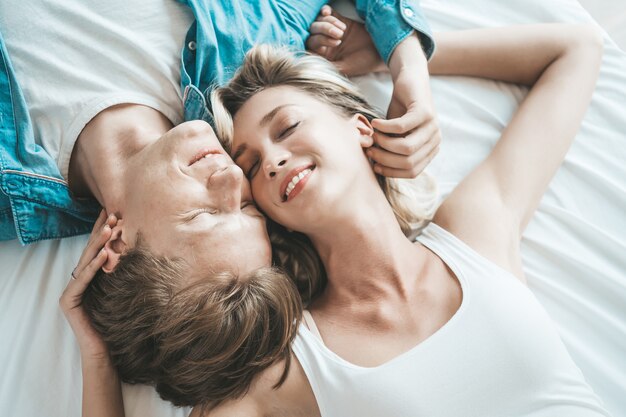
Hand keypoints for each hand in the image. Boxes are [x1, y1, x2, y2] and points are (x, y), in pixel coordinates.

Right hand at [59, 210, 116, 359]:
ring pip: (86, 262)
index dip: (103, 230)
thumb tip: (143, 250)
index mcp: (90, 277)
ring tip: (109, 229)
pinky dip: (93, 266)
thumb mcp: (123, 289)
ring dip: (98, 244)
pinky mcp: (68, 301)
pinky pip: (83, 280)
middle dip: (101, 231)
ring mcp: (71, 290)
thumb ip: (123, 272)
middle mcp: (78, 281)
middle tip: (112, 213)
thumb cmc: (120, 321)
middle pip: (90, 251)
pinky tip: (102, 255)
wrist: (107, 350)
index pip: (97, 249)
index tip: (114, 213)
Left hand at [306, 5, 385, 75]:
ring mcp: (332, 31)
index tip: (330, 46)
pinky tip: (327, 12)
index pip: (310, 46)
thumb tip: (310, 63)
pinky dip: (325, 11)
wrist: (380, 52)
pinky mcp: (340, 21)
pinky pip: (328, 13)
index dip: (317, 43)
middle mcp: (325, 43)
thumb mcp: (345, 68)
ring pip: (320, 21)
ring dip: (328, 23)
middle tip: (339, 38)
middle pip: (313, 32)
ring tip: (342, 31)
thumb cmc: (363, 63)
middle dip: (324, 32)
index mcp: (324, 55)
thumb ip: (328, 65)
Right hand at [369, 34, 440, 177]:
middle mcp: (435, 140)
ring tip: (373, 135)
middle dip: (385, 158)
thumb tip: (376, 167)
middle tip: (370, 149)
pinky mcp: (425, 112)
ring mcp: (433, 126)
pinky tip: (375, 122)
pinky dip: (385, 127)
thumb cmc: (400, 111)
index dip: (391, 172)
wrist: (410, 81)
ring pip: (406, 148)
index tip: (375, 166)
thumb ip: (390, 150)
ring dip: (384, 143)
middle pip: (408, 162)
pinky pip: (401, 127)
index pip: (412, 172)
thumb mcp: (395, 136)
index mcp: (430, 150)